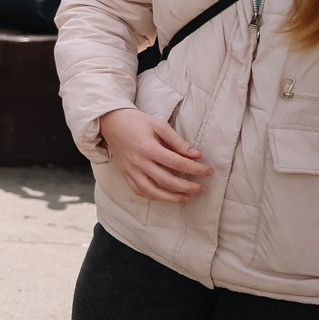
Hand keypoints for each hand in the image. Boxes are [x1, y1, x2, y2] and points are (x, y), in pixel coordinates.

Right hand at [96, 107, 211, 203]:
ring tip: (186, 197)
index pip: (177, 163)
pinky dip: (154, 196)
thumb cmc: (136, 122)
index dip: (196, 169)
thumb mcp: (159, 125)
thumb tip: (196, 155)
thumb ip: (177, 141)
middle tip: (202, 188)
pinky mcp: (125, 174)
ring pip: (152, 191)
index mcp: (148, 148)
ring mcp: (130, 170)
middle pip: (167, 180)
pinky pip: (139, 191)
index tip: (208, 171)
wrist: (110, 122)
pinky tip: (165, 196)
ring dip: (171, 197)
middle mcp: (139, 162)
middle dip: (188, 187)